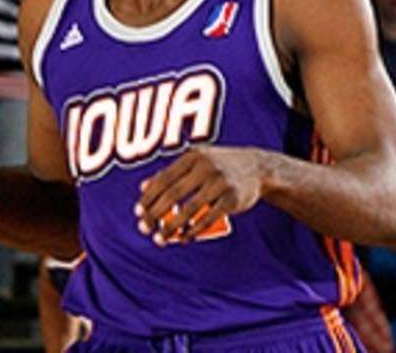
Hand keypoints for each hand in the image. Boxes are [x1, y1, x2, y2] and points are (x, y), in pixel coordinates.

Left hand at [135, 145, 266, 244]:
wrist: (257, 167)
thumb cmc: (219, 165)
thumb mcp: (196, 160)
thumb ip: (171, 172)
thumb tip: (143, 187)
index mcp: (193, 156)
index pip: (164, 178)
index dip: (149, 197)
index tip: (138, 212)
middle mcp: (205, 167)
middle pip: (173, 194)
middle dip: (155, 213)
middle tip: (144, 228)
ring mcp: (220, 182)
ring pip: (189, 209)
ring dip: (171, 227)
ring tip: (159, 239)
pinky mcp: (232, 199)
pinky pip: (208, 219)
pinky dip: (193, 231)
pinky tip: (183, 238)